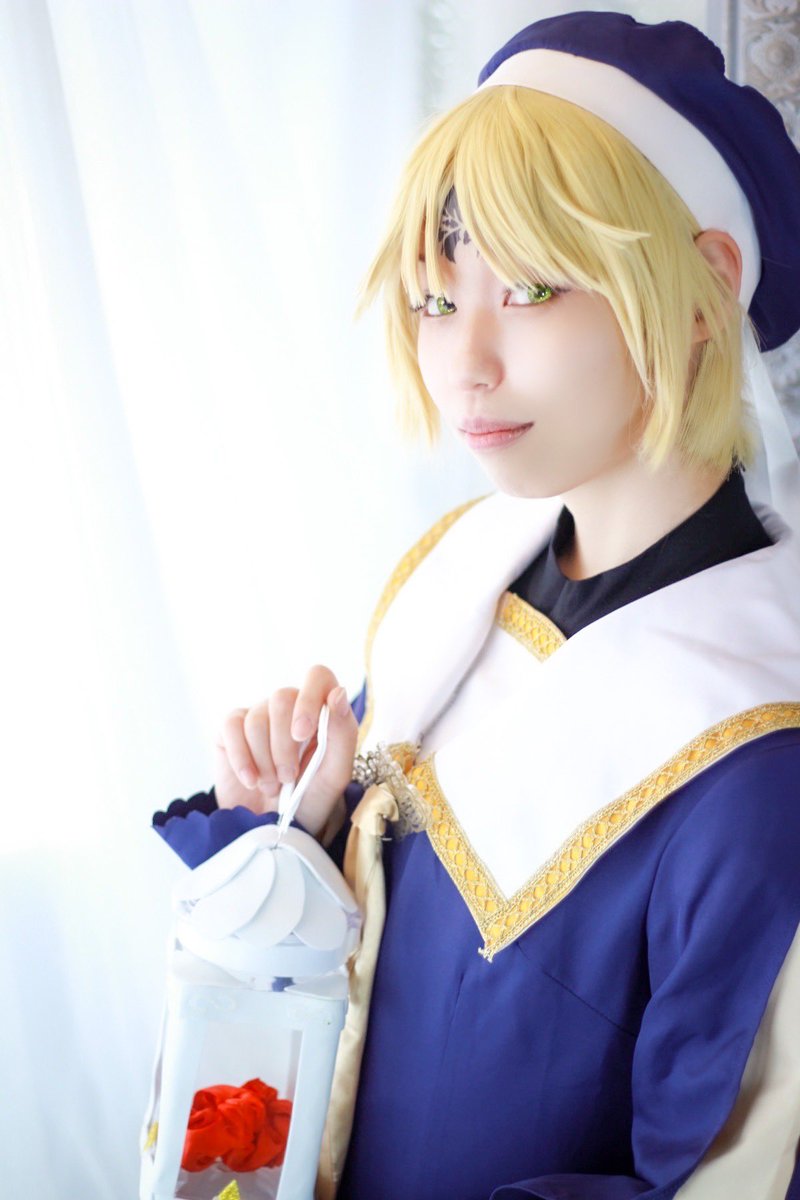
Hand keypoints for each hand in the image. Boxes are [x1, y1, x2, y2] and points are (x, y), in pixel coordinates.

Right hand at [214, 665, 358, 838]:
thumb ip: (342, 733)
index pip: (317, 676)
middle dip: (284, 745)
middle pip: (282, 697)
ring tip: (271, 786)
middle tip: (287, 778)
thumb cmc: (309, 801)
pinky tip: (251, 780)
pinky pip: (231, 726)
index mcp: (321, 712)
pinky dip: (242, 758)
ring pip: (256, 718)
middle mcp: (289, 708)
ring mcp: (258, 716)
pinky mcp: (230, 730)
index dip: (309, 698)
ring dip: (264, 759)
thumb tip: (338, 692)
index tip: (302, 733)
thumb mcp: (334, 775)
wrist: (272, 833)